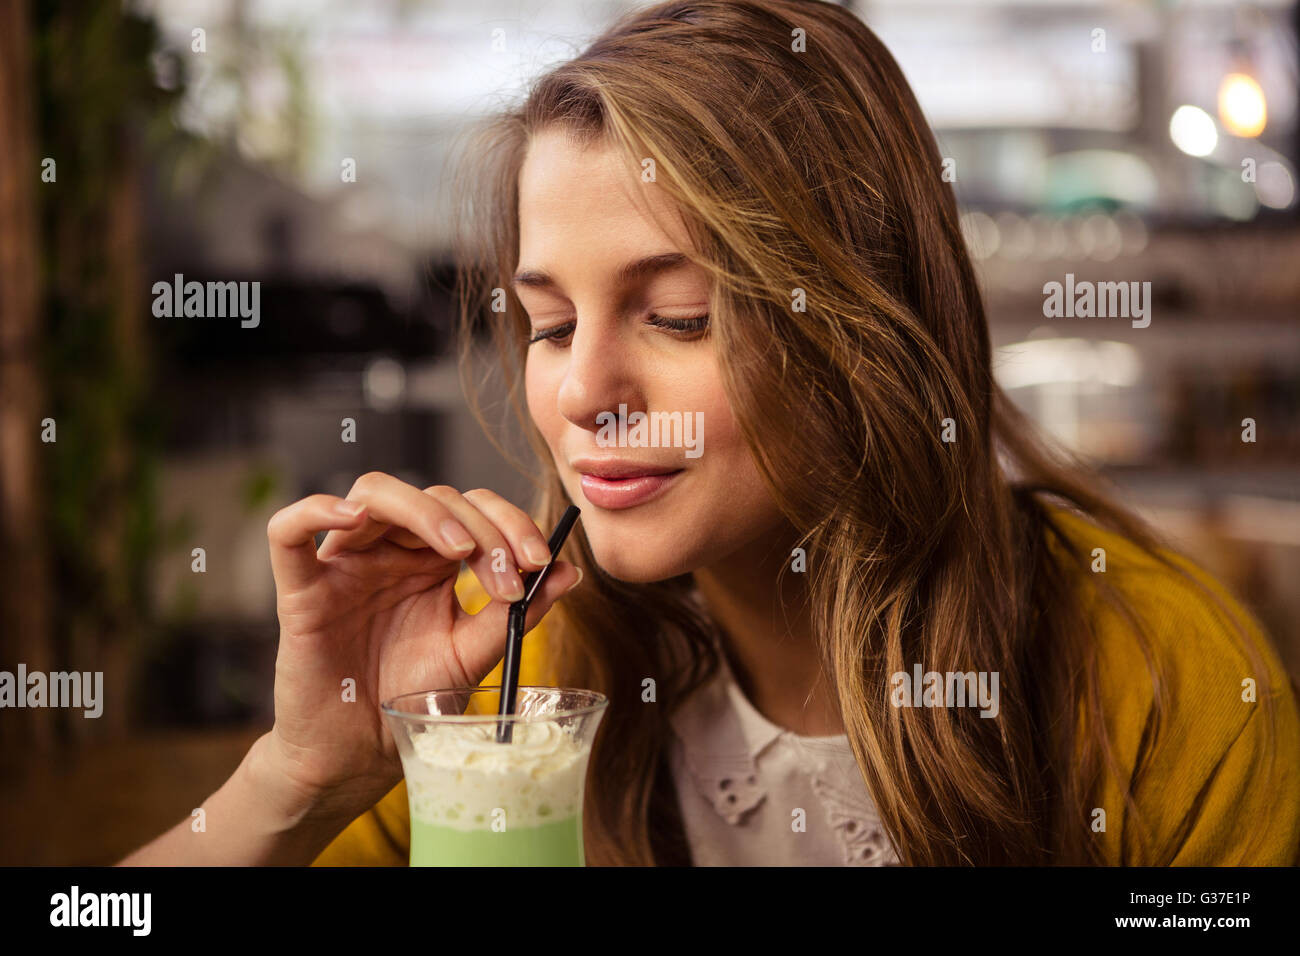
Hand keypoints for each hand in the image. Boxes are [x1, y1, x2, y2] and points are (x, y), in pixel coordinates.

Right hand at [262, 473, 580, 823]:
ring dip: (424, 511)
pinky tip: (352, 517)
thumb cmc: (413, 700)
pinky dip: (315, 510)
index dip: (509, 523)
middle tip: (507, 573)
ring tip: (457, 549)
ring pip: (374, 495)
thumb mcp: (476, 653)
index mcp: (433, 560)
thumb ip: (518, 611)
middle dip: (482, 527)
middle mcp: (392, 552)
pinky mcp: (301, 590)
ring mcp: (345, 565)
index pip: (472, 510)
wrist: (363, 755)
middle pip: (434, 497)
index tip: (540, 561)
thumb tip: (570, 570)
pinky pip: (288, 531)